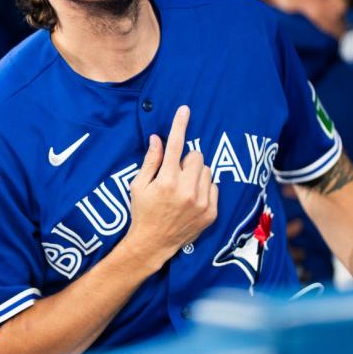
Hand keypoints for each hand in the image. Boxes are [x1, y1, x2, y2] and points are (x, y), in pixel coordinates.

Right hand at [120, 106, 217, 272]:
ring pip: (207, 171)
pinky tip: (191, 199)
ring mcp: (201, 202)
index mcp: (166, 180)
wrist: (153, 244)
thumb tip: (158, 138)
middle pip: (197, 156)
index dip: (179, 125)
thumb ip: (151, 160)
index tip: (185, 110)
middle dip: (187, 160)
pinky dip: (204, 188)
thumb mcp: (138, 185)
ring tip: (183, 188)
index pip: (175, 145)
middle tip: (175, 173)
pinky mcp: (211, 212)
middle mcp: (186, 190)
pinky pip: (214, 187)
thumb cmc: (142, 211)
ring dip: (197, 174)